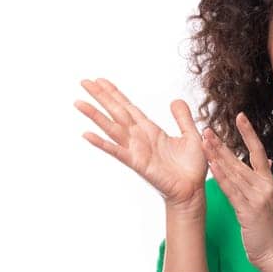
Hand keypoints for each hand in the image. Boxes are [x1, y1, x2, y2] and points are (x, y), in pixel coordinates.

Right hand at [77, 77, 205, 206]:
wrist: (193, 191)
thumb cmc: (192, 168)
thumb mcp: (191, 136)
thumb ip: (182, 118)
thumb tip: (175, 100)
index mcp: (151, 130)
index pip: (129, 107)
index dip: (115, 94)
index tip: (100, 80)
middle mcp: (139, 138)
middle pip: (116, 112)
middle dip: (100, 97)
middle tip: (83, 81)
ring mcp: (136, 150)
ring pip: (111, 128)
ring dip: (95, 115)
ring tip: (78, 103)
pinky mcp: (137, 163)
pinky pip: (117, 151)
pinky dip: (102, 143)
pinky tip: (87, 135)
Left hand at [202, 112, 272, 269]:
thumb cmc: (266, 229)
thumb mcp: (266, 201)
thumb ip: (261, 182)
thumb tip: (263, 163)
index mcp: (268, 182)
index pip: (259, 151)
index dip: (249, 133)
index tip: (241, 116)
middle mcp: (264, 186)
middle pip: (240, 160)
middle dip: (222, 144)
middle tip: (207, 129)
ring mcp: (257, 198)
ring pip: (234, 172)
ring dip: (217, 156)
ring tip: (204, 142)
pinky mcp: (249, 211)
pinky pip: (232, 191)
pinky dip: (222, 177)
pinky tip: (212, 166)